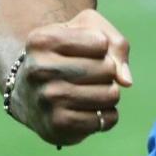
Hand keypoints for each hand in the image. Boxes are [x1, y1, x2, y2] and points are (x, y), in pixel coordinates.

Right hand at [10, 8, 132, 146]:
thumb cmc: (64, 55)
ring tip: (91, 91)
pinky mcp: (58, 126)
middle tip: (90, 74)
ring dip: (109, 93)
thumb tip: (125, 80)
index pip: (101, 43)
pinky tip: (90, 109)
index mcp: (42, 40)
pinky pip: (107, 119)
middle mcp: (39, 70)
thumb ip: (115, 43)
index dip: (102, 47)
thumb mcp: (85, 29)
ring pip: (110, 95)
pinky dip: (107, 114)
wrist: (29, 94)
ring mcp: (47, 100)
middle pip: (107, 69)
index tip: (85, 51)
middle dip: (108, 71)